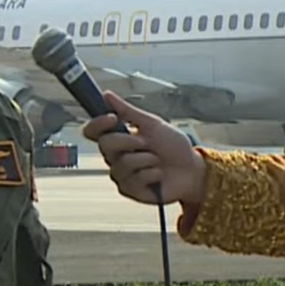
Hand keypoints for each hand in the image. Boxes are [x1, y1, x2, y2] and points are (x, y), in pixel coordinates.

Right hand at [81, 91, 206, 205]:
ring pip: (122, 163)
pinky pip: (134, 179)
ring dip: (146, 159)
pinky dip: (152, 174)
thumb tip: (107, 95)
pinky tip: (159, 175)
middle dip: (128, 141)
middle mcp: (115, 156)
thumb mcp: (153, 124)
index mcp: (118, 137)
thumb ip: (128, 112)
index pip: (93, 131)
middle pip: (105, 145)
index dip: (97, 123)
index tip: (112, 118)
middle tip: (147, 143)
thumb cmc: (173, 146)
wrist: (192, 170)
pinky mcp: (129, 190)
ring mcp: (121, 174)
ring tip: (158, 161)